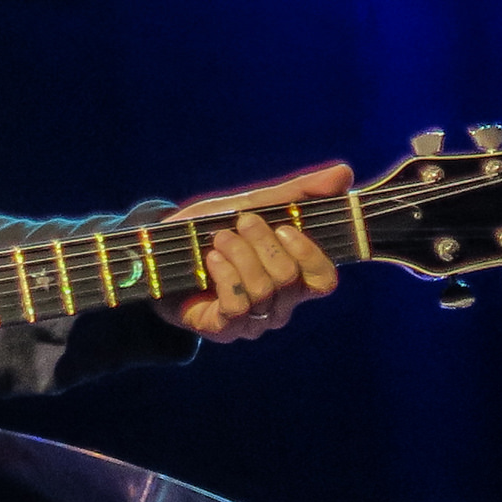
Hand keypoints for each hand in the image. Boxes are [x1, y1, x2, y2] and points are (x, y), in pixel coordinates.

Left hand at [153, 162, 348, 341]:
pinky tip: (210, 259)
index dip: (309, 253)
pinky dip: (224, 275)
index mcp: (293, 278)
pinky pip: (237, 306)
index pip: (324, 279)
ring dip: (239, 255)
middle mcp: (279, 304)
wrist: (158, 251)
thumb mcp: (251, 204)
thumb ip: (297, 193)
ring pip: (263, 290)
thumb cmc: (211, 230)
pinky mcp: (224, 328)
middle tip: (241, 222)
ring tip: (218, 238)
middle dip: (262, 243)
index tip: (284, 227)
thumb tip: (343, 173)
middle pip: (289, 278)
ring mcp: (253, 320)